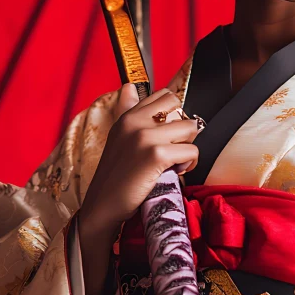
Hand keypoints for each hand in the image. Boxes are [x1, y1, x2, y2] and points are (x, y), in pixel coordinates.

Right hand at [79, 84, 200, 239]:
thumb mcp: (118, 137)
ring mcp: (145, 136)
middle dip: (183, 128)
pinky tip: (176, 172)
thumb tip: (129, 87)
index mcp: (127, 116)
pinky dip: (190, 163)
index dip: (174, 115)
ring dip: (188, 147)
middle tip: (173, 148)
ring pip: (190, 128)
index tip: (167, 135)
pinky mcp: (155, 155)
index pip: (165, 96)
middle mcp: (135, 121)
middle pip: (180, 108)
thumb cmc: (115, 176)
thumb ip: (127, 110)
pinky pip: (191, 151)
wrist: (102, 208)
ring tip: (175, 162)